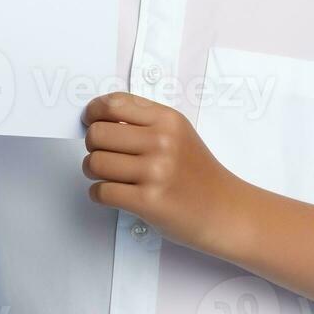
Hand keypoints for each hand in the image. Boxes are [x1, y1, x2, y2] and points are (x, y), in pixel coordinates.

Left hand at [81, 91, 243, 251]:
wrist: (224, 210)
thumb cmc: (197, 173)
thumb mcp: (178, 134)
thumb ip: (144, 122)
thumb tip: (99, 118)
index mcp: (167, 120)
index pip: (114, 104)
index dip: (93, 112)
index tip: (89, 120)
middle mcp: (162, 142)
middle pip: (98, 133)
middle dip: (92, 145)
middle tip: (101, 153)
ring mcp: (155, 172)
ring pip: (95, 163)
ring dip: (92, 170)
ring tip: (105, 175)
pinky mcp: (148, 201)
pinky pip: (101, 191)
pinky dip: (98, 193)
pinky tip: (110, 193)